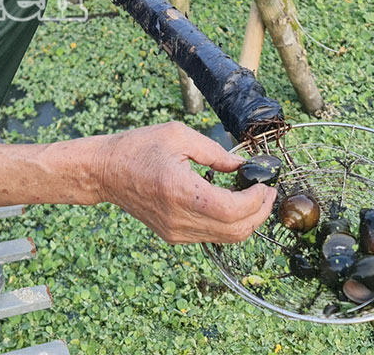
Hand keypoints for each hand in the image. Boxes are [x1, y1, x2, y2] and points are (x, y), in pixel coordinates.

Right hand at [96, 122, 276, 243]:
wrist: (105, 171)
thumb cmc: (138, 147)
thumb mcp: (178, 135)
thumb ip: (214, 151)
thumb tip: (242, 166)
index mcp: (180, 190)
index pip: (232, 210)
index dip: (257, 201)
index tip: (265, 185)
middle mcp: (178, 218)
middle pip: (235, 230)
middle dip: (259, 213)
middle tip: (267, 193)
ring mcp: (175, 231)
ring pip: (226, 239)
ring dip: (248, 221)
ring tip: (254, 199)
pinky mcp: (172, 236)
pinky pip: (211, 237)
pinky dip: (229, 225)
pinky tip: (231, 204)